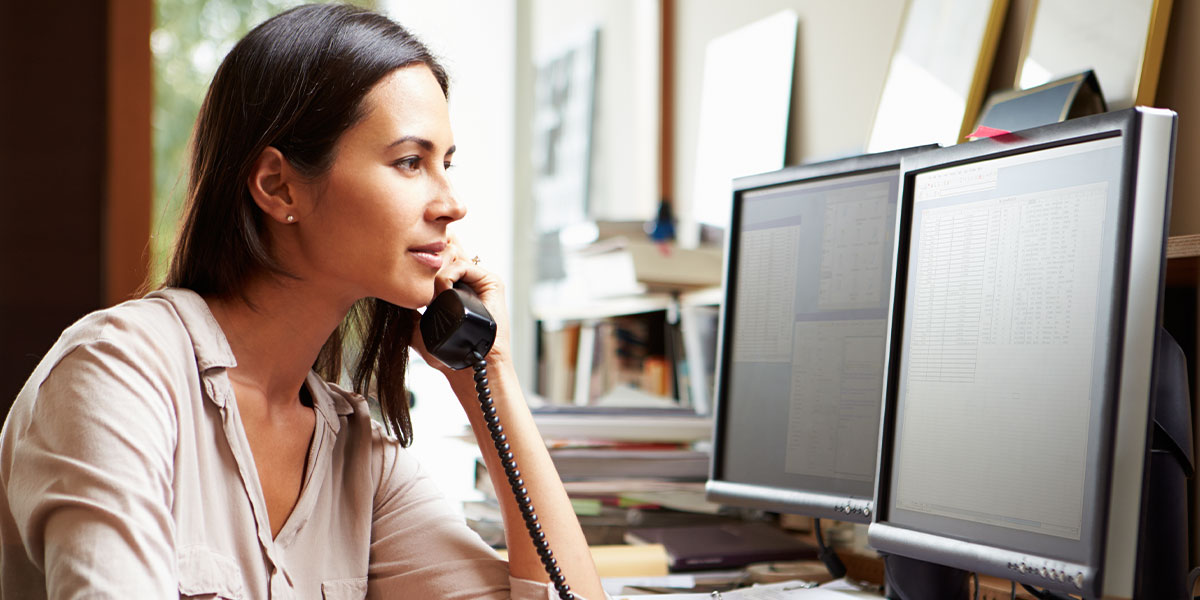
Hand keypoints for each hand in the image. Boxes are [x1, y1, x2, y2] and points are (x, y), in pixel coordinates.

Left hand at [410, 237, 512, 375]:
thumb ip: (407, 312)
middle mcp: (467, 281)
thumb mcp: (418, 329)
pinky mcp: (491, 282)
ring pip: (454, 255)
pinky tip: (442, 290)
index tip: (405, 257)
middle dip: (429, 252)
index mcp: (453, 288)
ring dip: (436, 266)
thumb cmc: (448, 354)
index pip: (439, 258)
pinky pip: (464, 266)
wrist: (470, 366)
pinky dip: (448, 274)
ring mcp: (479, 280)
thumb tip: (387, 294)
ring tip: (428, 286)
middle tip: (415, 263)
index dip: (423, 253)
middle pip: (448, 249)